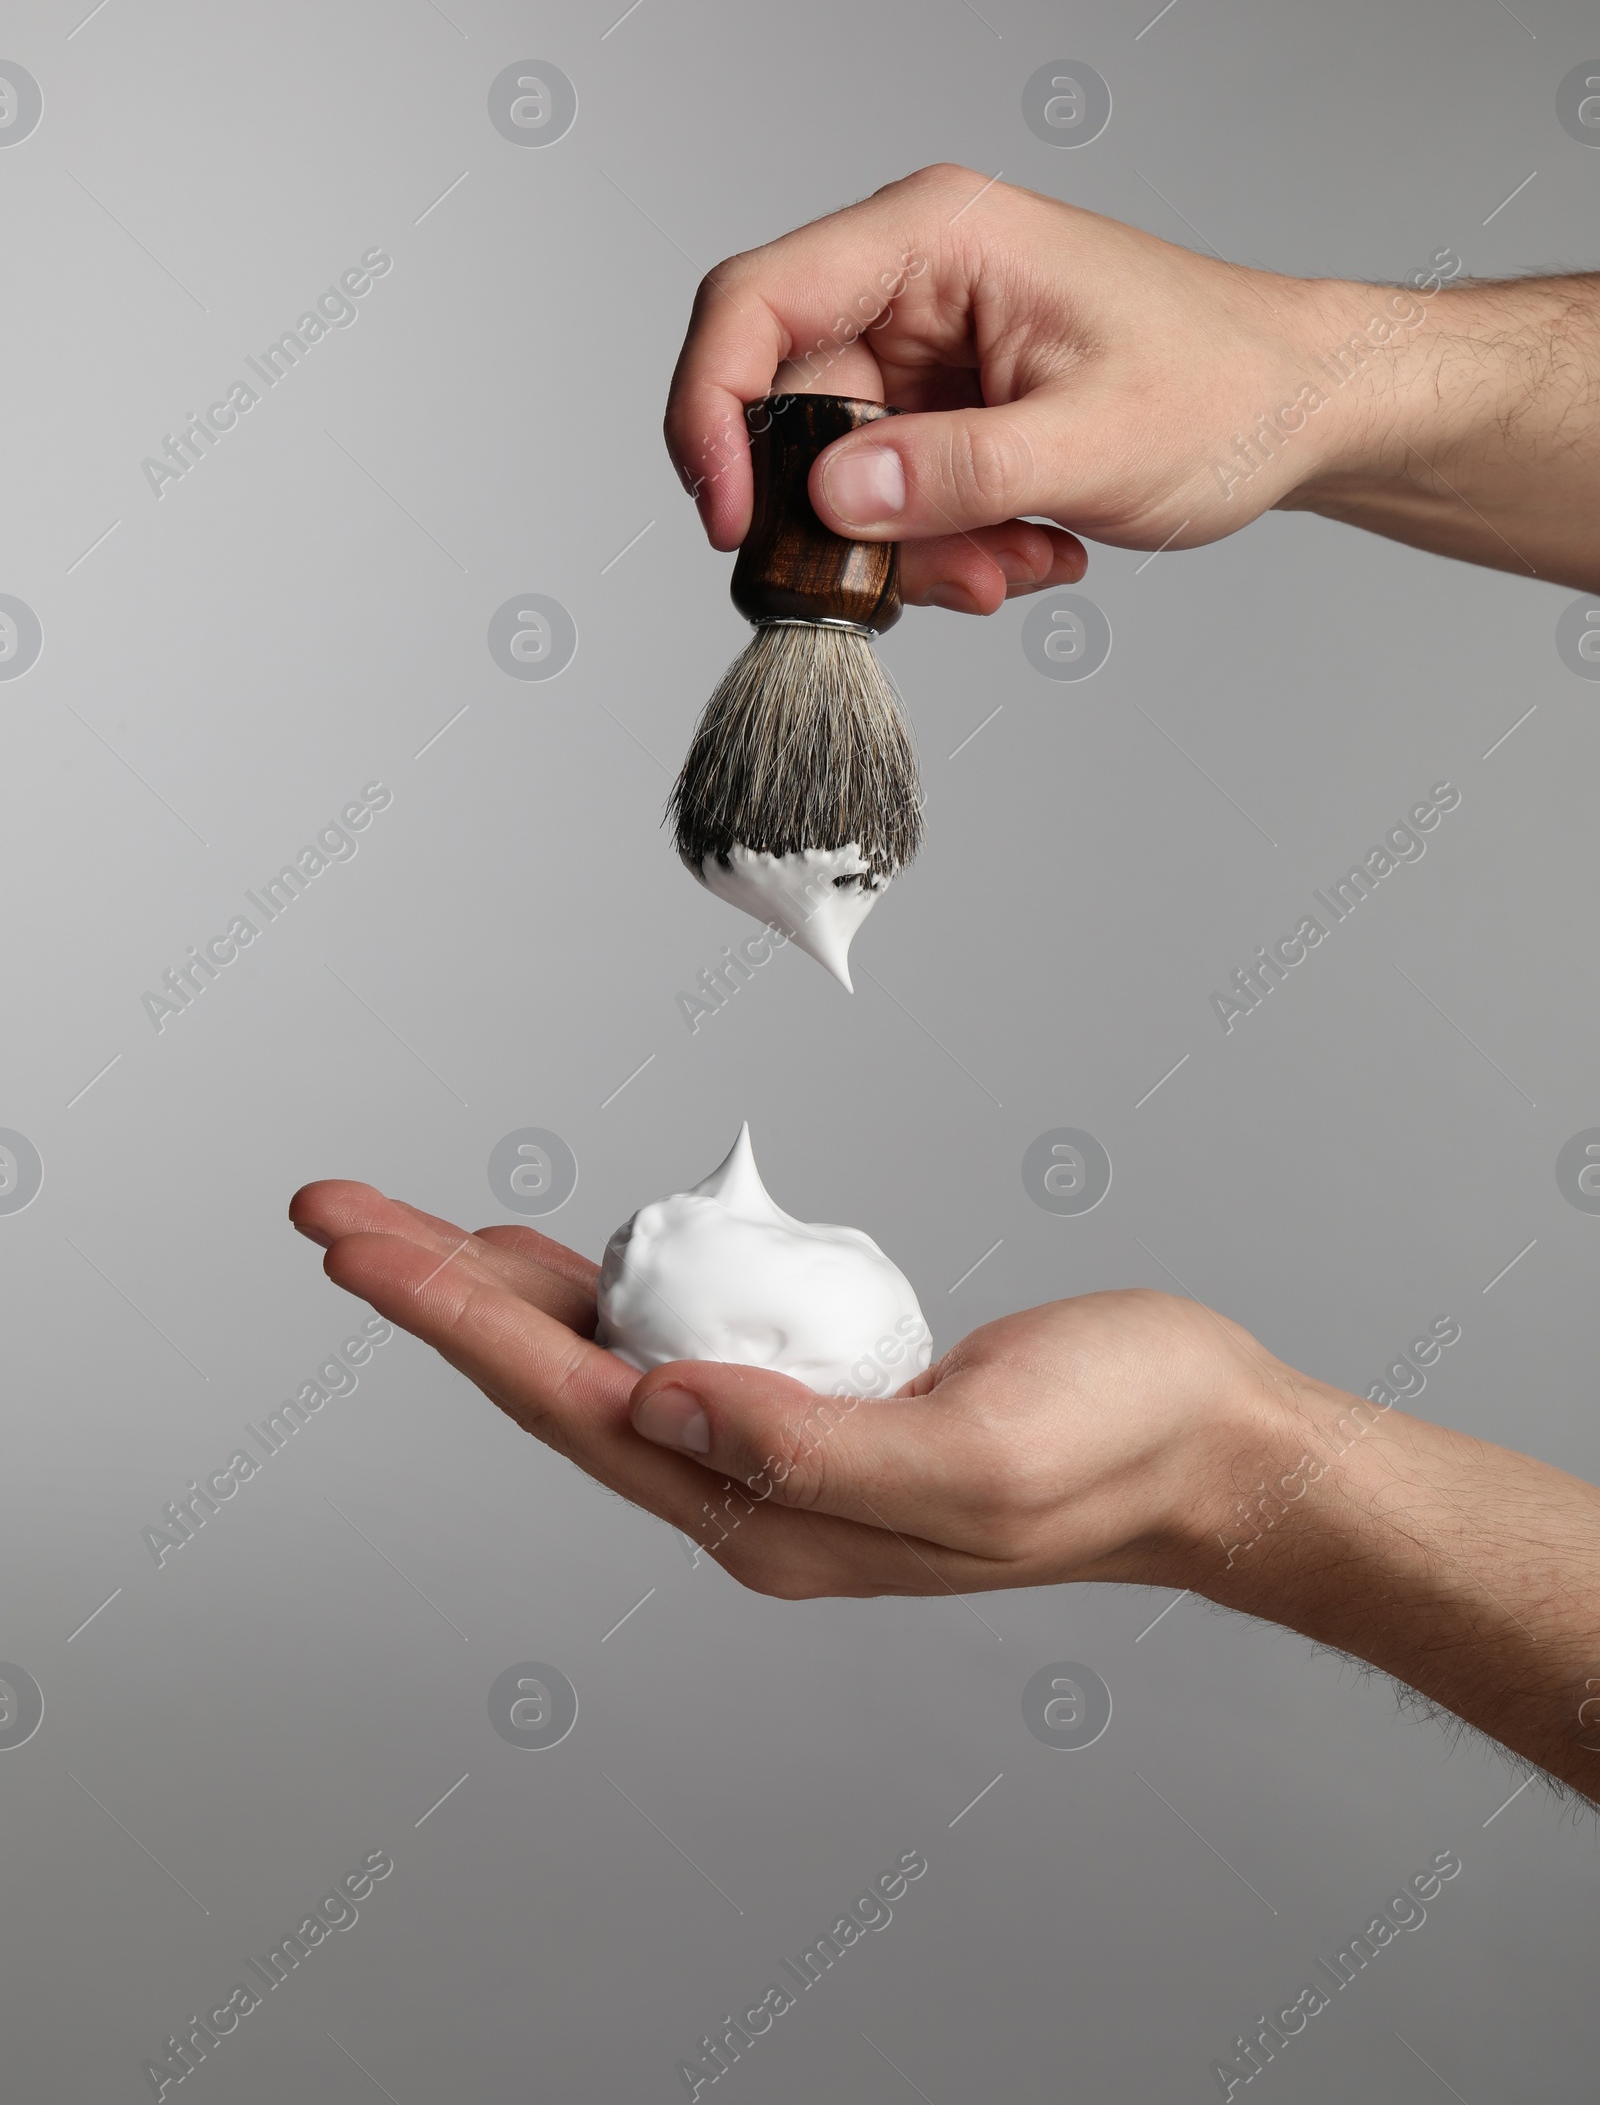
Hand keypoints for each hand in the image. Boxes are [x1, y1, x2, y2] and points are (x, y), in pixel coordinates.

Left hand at [287, 1175, 1267, 1597]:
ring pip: (593, 1364)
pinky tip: (553, 1261)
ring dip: (491, 1294)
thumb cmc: (1119, 1442)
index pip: (571, 1405)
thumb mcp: (980, 1453)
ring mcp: (773, 1451)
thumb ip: (814, 1447)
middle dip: (432, 1292)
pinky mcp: (807, 1401)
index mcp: (770, 1517)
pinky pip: (665, 1344)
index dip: (453, 1318)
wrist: (1207, 1446)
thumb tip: (655, 1405)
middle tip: (334, 1210)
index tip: (362, 1245)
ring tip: (399, 1230)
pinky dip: (590, 1295)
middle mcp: (747, 1494)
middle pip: (550, 1382)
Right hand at [662, 162, 1386, 613]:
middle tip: (940, 579)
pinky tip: (1031, 547)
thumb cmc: (1230, 386)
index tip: (732, 520)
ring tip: (1020, 560)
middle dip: (854, 522)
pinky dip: (949, 548)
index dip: (713, 412)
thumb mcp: (1091, 442)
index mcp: (934, 236)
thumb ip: (952, 474)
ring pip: (840, 474)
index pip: (754, 303)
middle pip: (792, 411)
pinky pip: (892, 496)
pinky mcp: (944, 407)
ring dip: (918, 549)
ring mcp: (924, 347)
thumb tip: (828, 501)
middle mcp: (912, 281)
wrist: (1305, 407)